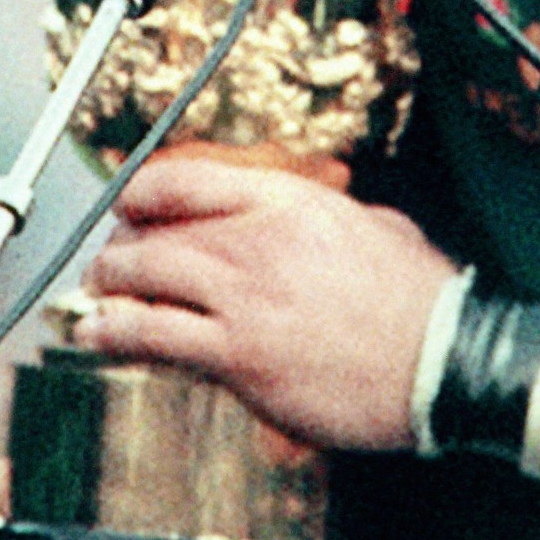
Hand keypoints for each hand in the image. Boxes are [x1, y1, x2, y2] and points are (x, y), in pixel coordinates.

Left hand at [75, 158, 456, 451]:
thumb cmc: (423, 302)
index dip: (143, 190)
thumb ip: (320, 216)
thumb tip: (300, 215)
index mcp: (289, 201)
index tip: (127, 202)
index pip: (189, 179)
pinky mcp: (240, 357)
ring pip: (144, 278)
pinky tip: (96, 334)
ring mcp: (243, 300)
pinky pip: (155, 337)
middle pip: (156, 230)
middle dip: (120, 246)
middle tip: (109, 261)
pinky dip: (115, 332)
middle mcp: (257, 241)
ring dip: (107, 286)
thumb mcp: (372, 225)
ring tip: (93, 295)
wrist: (446, 361)